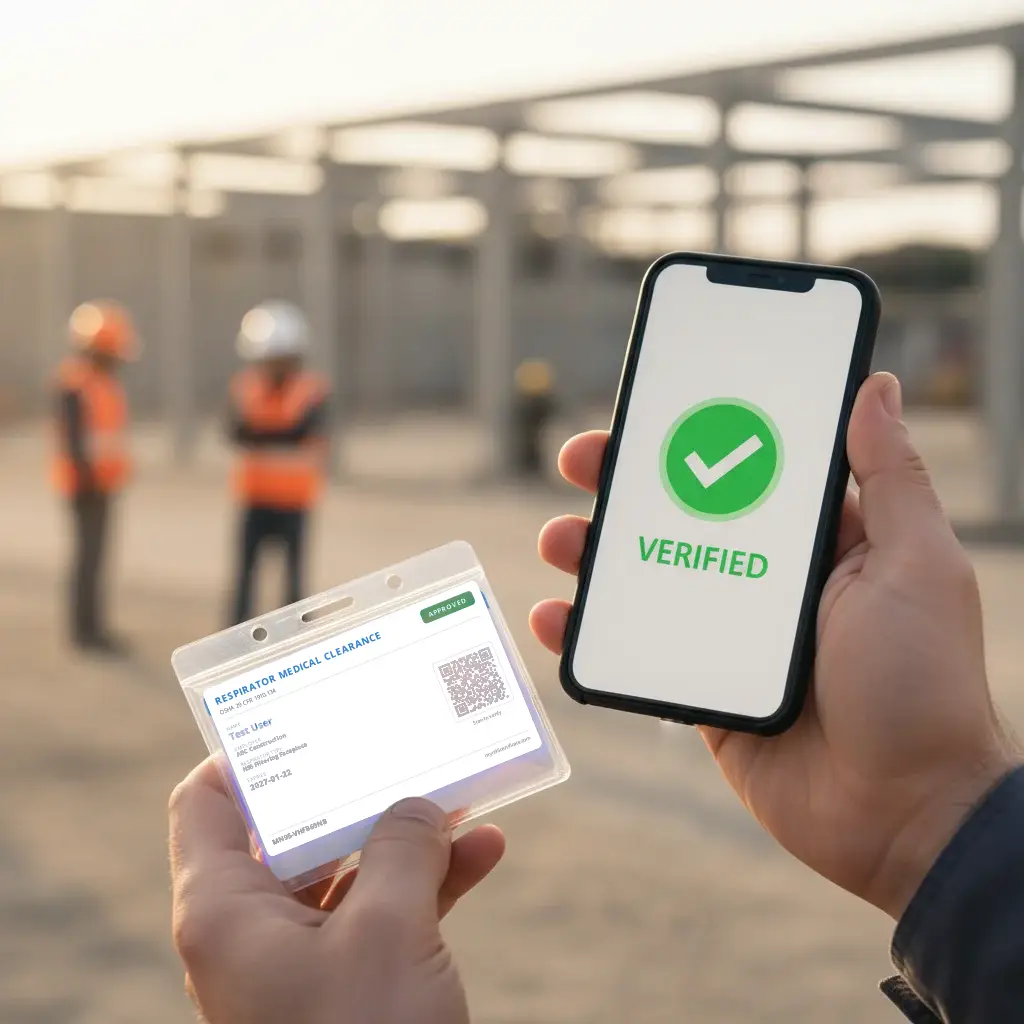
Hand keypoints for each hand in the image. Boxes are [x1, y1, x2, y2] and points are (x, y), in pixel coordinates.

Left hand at [169, 759, 504, 1023]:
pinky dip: (431, 880)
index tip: (306, 711)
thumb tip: (419, 803)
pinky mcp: (348, 982)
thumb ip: (403, 847)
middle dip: (358, 784)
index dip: (249, 750)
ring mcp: (302, 957)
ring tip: (460, 790)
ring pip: (350, 866)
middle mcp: (254, 927)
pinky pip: (386, 911)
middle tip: (399, 738)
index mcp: (226, 909)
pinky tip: (485, 851)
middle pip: (295, 826)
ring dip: (408, 830)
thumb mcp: (388, 931)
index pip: (207, 801)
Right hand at [532, 372, 1017, 919]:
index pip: (745, 467)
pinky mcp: (702, 690)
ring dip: (593, 553)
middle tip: (580, 461)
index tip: (647, 405)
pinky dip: (589, 635)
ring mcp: (731, 638)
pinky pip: (636, 651)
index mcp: (818, 542)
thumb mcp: (915, 566)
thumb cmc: (923, 684)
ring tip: (559, 539)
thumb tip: (875, 385)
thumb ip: (891, 478)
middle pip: (681, 516)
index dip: (693, 434)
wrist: (901, 814)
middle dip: (624, 485)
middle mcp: (769, 581)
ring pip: (646, 579)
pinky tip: (557, 619)